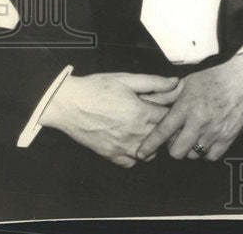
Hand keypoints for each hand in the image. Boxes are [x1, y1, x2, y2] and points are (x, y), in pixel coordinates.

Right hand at [40, 72, 179, 167]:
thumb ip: (153, 82)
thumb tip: (175, 82)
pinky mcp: (109, 155)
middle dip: (165, 128)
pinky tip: (132, 143)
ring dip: (152, 144)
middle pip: (162, 136)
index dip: (171, 112)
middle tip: (159, 120)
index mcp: (141, 112)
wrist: (67, 103)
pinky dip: (134, 156)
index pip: (169, 117)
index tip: (168, 108)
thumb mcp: (126, 79)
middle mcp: (134, 132)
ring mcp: (122, 146)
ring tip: (146, 132)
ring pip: (150, 153)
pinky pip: (130, 163)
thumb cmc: (96, 89)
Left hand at [136, 51, 242, 161]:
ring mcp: (215, 131)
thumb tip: (148, 100)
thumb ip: (167, 94)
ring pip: (193, 155)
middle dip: (172, 148)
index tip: (141, 153)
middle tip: (176, 139)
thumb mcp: (189, 81)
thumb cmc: (216, 77)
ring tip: (194, 137)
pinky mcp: (229, 137)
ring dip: (190, 149)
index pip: (162, 132)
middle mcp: (199, 121)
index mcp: (187, 106)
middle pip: (176, 151)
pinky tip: (207, 141)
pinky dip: (206, 152)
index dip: (149, 145)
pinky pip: (211, 157)